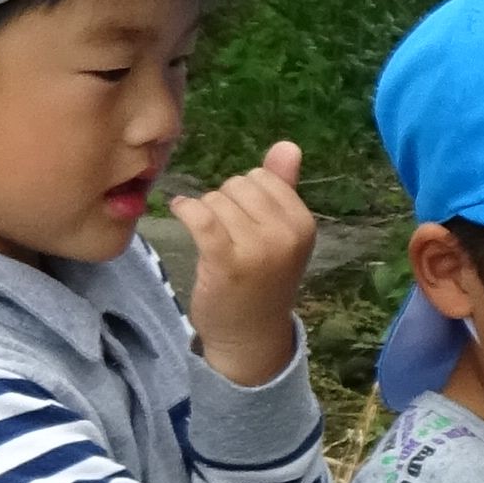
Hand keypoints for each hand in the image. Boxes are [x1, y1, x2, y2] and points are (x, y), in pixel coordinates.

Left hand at [169, 141, 316, 384]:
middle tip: (226, 234)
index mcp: (303, 224)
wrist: (249, 337)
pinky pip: (201, 216)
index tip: (242, 221)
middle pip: (239, 185)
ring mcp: (257, 249)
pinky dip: (185, 209)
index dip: (245, 194)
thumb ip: (283, 188)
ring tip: (211, 240)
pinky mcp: (225, 261)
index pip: (264, 177)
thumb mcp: (280, 236)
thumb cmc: (262, 283)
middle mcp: (285, 234)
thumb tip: (289, 145)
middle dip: (225, 202)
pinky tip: (180, 211)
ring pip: (217, 199)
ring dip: (206, 212)